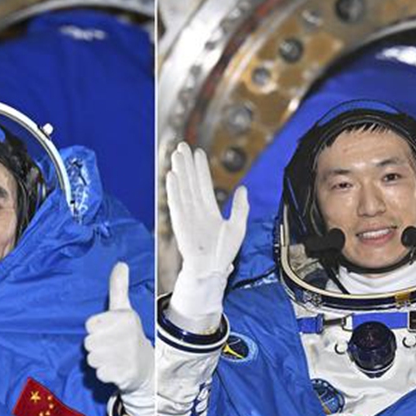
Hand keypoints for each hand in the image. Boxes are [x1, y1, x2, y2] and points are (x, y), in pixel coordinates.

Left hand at [85, 262, 154, 415]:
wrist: (147, 367)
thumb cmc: (128, 335)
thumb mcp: (124, 310)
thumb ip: (118, 288)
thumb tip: (120, 263)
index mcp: (125, 318)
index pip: (89, 325)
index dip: (96, 330)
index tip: (109, 331)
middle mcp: (127, 336)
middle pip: (88, 343)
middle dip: (96, 346)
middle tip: (111, 346)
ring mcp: (127, 356)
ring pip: (92, 359)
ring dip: (99, 361)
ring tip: (114, 358)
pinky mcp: (125, 374)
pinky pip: (100, 374)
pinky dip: (106, 374)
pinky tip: (117, 369)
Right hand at [165, 142, 248, 333]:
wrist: (212, 270)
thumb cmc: (224, 252)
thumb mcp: (238, 227)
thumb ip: (241, 208)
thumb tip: (243, 188)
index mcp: (209, 210)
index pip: (203, 184)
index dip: (201, 168)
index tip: (198, 152)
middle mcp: (196, 210)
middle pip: (190, 182)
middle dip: (187, 164)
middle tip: (182, 145)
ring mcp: (187, 215)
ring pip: (183, 188)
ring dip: (179, 171)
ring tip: (176, 154)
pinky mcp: (181, 223)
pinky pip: (176, 203)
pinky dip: (174, 190)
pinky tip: (172, 176)